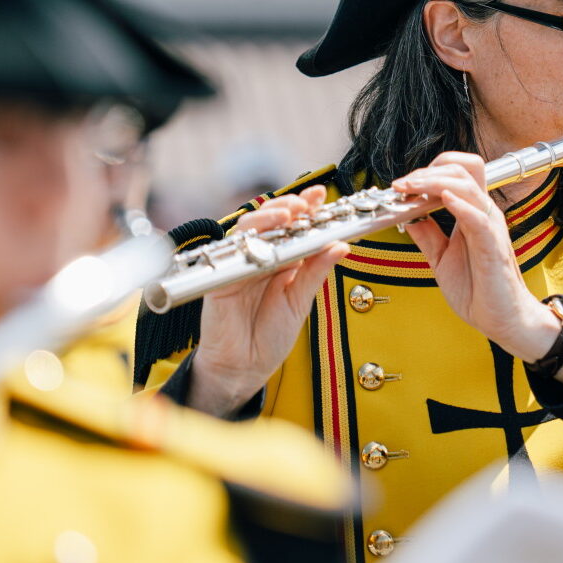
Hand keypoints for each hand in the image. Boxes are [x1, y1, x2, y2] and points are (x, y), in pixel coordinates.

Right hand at [184, 187, 346, 417]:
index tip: (321, 195)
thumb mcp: (300, 301)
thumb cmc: (270, 336)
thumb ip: (316, 272)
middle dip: (288, 206)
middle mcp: (260, 257)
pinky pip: (231, 253)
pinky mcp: (221, 278)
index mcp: (281, 260)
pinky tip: (264, 240)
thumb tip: (341, 245)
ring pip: (249, 229)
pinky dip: (247, 243)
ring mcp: (240, 265)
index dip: (305, 207)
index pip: (293, 226)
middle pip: (271, 221)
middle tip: (305, 204)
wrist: (244, 367)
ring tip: (289, 215)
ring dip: (268, 218)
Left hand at [397, 154, 562, 383]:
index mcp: (472, 213)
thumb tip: (406, 216)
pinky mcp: (493, 246)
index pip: (456, 173)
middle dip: (427, 171)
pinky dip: (459, 205)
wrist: (500, 319)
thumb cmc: (477, 289)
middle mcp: (483, 213)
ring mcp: (490, 227)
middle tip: (401, 185)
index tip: (401, 186)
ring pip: (467, 185)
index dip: (427, 172)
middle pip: (462, 169)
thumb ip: (427, 235)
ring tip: (410, 189)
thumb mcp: (441, 257)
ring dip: (433, 183)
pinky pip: (478, 217)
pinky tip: (443, 199)